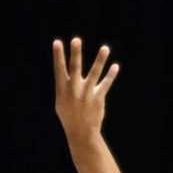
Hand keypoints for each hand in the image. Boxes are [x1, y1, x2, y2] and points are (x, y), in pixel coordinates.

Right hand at [52, 36, 119, 155]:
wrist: (80, 132)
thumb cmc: (69, 116)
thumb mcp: (61, 102)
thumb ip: (64, 87)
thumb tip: (66, 74)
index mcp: (62, 89)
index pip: (59, 69)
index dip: (58, 55)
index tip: (57, 42)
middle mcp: (74, 89)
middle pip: (75, 68)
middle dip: (75, 53)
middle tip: (76, 40)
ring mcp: (86, 93)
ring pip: (94, 73)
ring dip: (100, 60)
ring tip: (105, 48)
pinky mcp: (98, 98)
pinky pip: (105, 84)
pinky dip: (110, 75)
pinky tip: (115, 66)